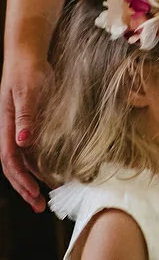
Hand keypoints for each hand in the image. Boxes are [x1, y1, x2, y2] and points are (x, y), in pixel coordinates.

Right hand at [1, 48, 51, 211]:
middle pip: (14, 166)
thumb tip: (23, 142)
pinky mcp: (30, 122)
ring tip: (46, 194)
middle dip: (25, 187)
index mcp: (6, 127)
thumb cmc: (27, 70)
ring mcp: (19, 127)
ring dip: (33, 177)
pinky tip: (50, 170)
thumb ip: (25, 116)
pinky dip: (40, 162)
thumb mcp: (28, 92)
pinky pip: (32, 148)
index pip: (10, 161)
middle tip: (40, 206)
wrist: (28, 53)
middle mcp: (11, 130)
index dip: (20, 179)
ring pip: (23, 159)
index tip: (33, 194)